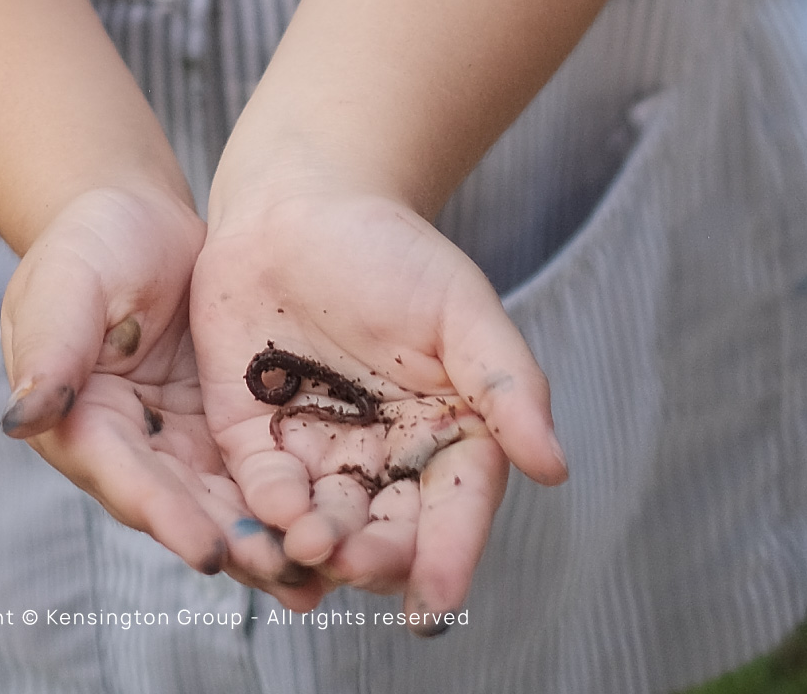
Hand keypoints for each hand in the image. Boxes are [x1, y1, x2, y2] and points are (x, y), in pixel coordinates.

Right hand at [0, 185, 327, 608]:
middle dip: (232, 546)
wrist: (141, 221)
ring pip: (224, 505)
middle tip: (285, 577)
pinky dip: (292, 507)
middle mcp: (130, 450)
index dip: (165, 516)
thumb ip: (52, 349)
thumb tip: (23, 419)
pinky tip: (339, 534)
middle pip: (181, 508)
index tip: (206, 551)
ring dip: (268, 543)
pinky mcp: (225, 431)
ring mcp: (180, 445)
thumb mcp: (68, 283)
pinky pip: (259, 476)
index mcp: (80, 424)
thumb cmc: (90, 243)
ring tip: (321, 581)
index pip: (124, 478)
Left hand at [192, 186, 568, 630]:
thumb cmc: (394, 253)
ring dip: (318, 545)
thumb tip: (553, 466)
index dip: (451, 555)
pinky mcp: (252, 439)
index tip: (442, 598)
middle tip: (363, 567)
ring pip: (322, 521)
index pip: (455, 508)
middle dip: (377, 556)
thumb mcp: (460, 309)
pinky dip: (266, 507)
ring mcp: (315, 454)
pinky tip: (273, 518)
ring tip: (314, 552)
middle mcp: (382, 460)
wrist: (298, 207)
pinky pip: (261, 486)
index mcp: (447, 437)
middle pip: (386, 528)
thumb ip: (505, 385)